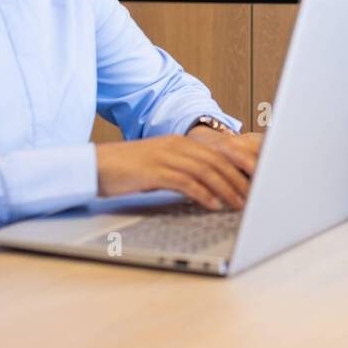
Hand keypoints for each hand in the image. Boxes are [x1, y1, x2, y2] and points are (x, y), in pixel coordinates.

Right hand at [96, 131, 261, 209]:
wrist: (93, 166)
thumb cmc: (126, 171)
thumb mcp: (158, 167)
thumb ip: (182, 172)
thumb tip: (206, 189)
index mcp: (180, 143)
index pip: (218, 153)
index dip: (239, 168)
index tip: (254, 183)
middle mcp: (176, 146)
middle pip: (217, 161)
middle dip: (239, 180)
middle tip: (254, 197)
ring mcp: (165, 156)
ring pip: (206, 170)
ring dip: (226, 188)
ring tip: (239, 203)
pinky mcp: (153, 170)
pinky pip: (185, 181)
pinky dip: (203, 193)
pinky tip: (213, 204)